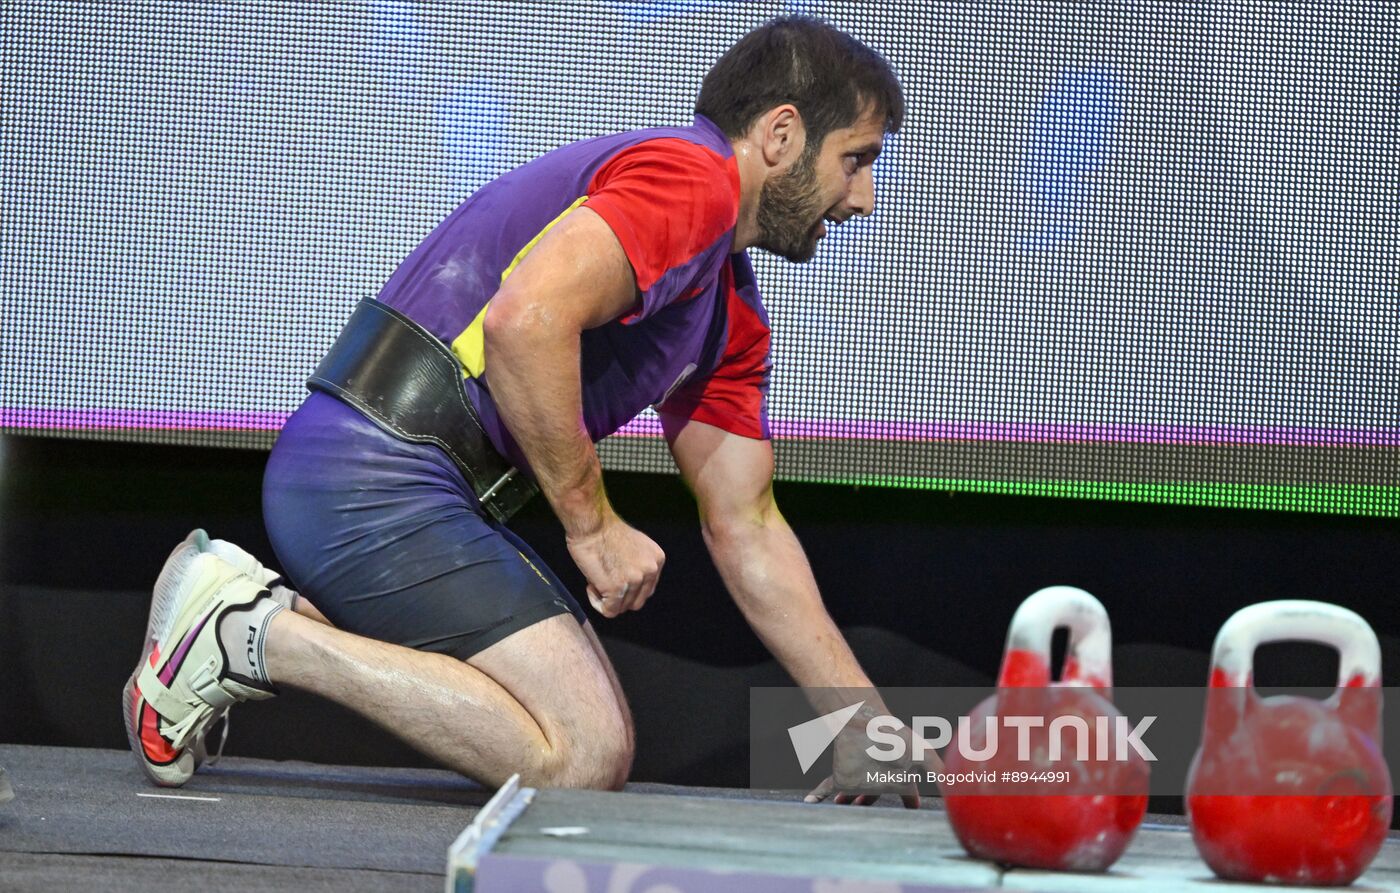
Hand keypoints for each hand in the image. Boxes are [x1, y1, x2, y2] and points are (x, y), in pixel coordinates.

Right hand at [566, 515, 664, 617]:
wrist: (591, 523)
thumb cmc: (604, 531)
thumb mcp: (636, 546)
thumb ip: (638, 566)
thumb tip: (631, 589)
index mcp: (657, 559)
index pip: (646, 590)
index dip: (627, 588)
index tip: (613, 577)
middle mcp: (650, 571)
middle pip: (636, 602)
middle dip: (619, 597)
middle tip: (603, 582)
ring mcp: (635, 580)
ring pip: (622, 608)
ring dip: (606, 599)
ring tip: (595, 579)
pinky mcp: (617, 589)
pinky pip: (609, 611)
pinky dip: (597, 603)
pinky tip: (591, 586)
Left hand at [804, 717, 942, 808]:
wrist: (866, 726)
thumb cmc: (894, 738)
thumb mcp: (923, 755)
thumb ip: (941, 771)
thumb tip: (959, 787)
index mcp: (898, 774)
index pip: (907, 792)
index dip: (910, 800)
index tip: (913, 807)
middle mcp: (878, 776)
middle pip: (875, 793)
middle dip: (872, 803)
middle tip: (869, 814)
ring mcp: (859, 776)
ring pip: (852, 793)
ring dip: (849, 802)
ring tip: (845, 808)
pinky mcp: (840, 776)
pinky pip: (827, 787)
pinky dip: (818, 794)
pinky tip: (810, 801)